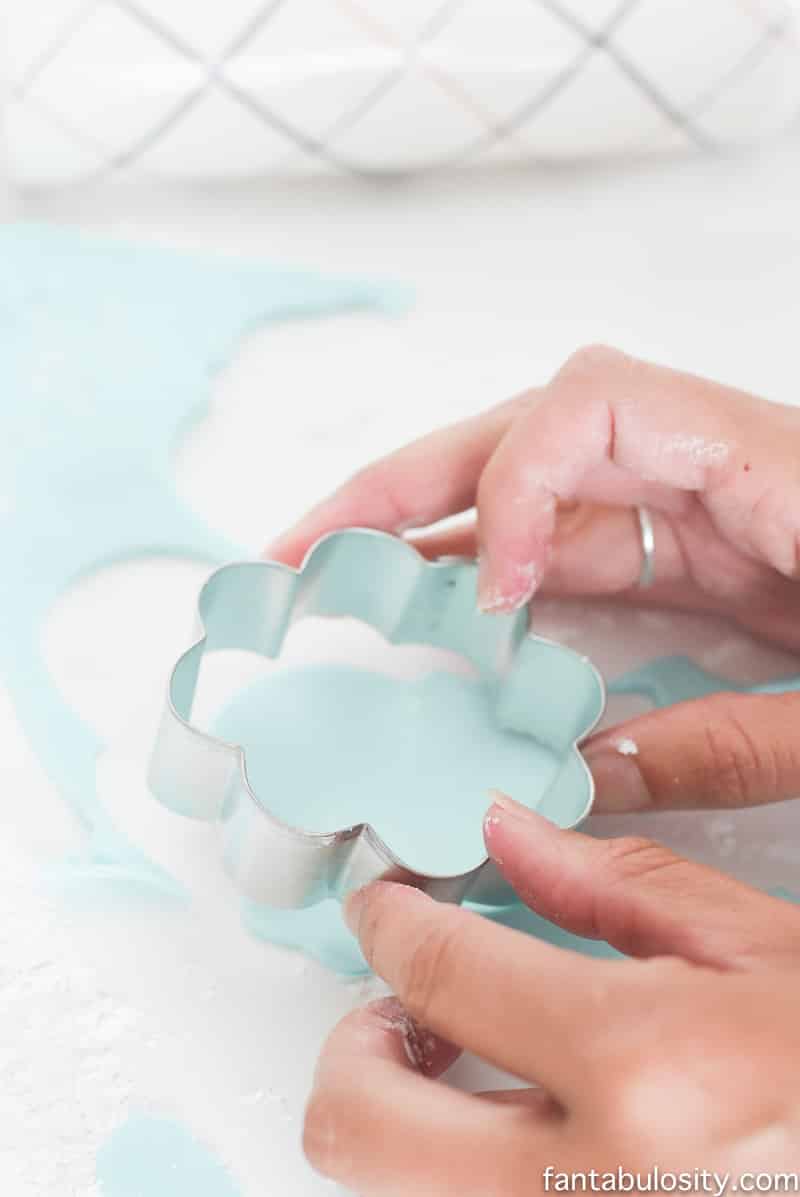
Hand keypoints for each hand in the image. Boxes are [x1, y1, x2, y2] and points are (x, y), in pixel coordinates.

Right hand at [269, 347, 799, 814]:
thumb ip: (731, 740)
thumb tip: (586, 773)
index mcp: (770, 466)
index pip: (596, 410)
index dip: (516, 488)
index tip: (485, 596)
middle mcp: (717, 467)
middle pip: (533, 430)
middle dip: (411, 485)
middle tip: (311, 548)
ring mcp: (700, 508)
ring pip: (535, 490)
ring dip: (430, 532)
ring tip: (337, 579)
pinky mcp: (696, 554)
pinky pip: (573, 552)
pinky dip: (496, 583)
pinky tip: (440, 627)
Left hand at [304, 798, 799, 1193]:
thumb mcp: (764, 947)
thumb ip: (616, 884)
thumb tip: (507, 833)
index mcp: (645, 1073)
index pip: (438, 974)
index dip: (390, 920)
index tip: (388, 902)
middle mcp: (588, 1192)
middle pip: (356, 1126)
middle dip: (353, 1042)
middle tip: (406, 997)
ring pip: (394, 1192)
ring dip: (398, 1111)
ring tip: (466, 1058)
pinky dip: (461, 1168)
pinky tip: (524, 1123)